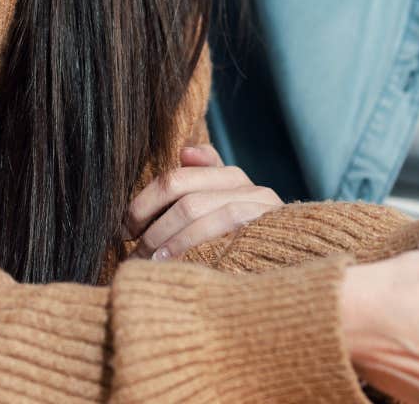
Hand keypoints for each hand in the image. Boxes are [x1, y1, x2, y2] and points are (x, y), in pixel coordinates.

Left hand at [124, 145, 281, 260]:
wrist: (293, 263)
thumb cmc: (245, 236)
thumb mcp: (222, 203)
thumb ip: (203, 176)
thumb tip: (184, 150)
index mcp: (231, 177)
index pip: (177, 180)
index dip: (145, 203)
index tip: (126, 228)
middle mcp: (250, 189)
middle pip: (187, 200)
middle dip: (155, 227)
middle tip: (134, 251)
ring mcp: (261, 212)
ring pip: (202, 214)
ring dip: (169, 241)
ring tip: (151, 263)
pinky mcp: (269, 235)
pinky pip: (224, 236)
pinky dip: (194, 251)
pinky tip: (178, 268)